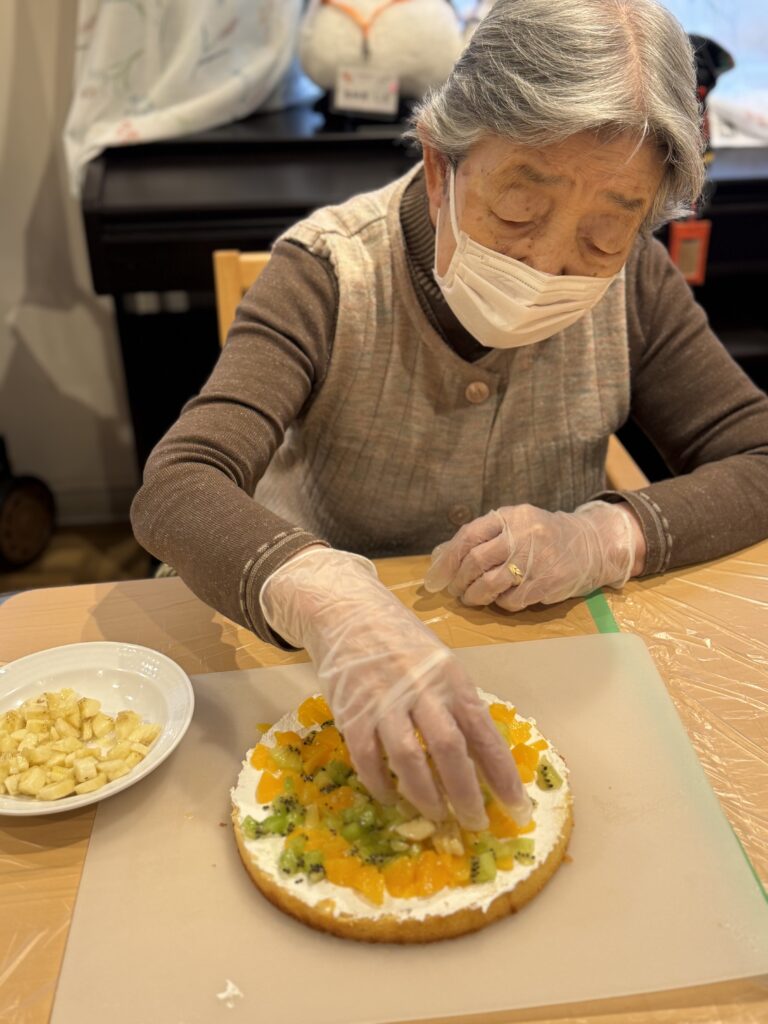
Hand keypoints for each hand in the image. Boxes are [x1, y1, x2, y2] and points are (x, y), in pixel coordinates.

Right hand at [260, 547, 530, 829]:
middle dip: (466, 793)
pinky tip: (391, 799)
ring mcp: (384, 700)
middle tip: (476, 823)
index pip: (484, 733)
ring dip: (425, 795)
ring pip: (409, 758)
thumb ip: (456, 703)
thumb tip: (482, 756)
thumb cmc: (400, 640)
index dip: (502, 775)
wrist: (347, 610)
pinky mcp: (352, 711)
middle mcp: (422, 689)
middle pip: (450, 750)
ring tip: (436, 816)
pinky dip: (380, 784)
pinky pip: (367, 757)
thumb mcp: (439, 663)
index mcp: (451, 678)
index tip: (518, 808)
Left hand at [424, 501, 643, 610]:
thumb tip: (441, 557)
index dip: (447, 559)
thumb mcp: (515, 524)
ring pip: (489, 584)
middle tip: (456, 590)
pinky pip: (510, 600)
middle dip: (459, 580)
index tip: (436, 576)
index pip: (468, 536)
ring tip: (472, 598)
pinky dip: (500, 603)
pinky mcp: (544, 584)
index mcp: (509, 517)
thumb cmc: (542, 536)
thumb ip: (483, 536)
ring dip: (474, 596)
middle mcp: (521, 536)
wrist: (590, 545)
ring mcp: (534, 560)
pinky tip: (502, 598)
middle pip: (475, 561)